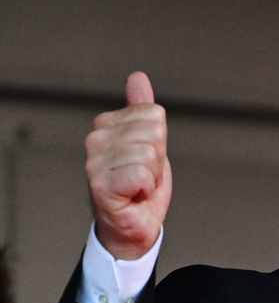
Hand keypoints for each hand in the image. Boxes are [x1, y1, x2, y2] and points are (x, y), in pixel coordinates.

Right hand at [85, 72, 171, 259]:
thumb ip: (142, 110)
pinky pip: (142, 175)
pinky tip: (133, 195)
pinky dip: (146, 189)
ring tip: (138, 187)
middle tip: (143, 176)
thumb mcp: (148, 143)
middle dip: (158, 159)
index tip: (146, 160)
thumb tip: (137, 78)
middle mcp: (95, 140)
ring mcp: (94, 162)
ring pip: (150, 155)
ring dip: (152, 177)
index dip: (160, 142)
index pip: (154, 115)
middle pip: (155, 133)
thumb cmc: (139, 186)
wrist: (132, 224)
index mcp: (106, 125)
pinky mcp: (100, 184)